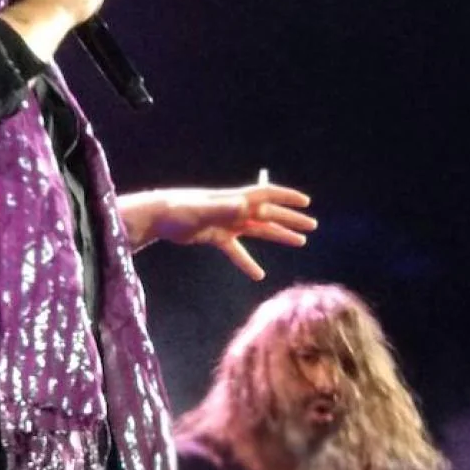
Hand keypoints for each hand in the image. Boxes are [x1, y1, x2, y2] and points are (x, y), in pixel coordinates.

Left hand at [133, 183, 316, 278]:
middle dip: (291, 219)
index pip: (266, 194)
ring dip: (279, 235)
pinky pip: (237, 251)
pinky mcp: (217, 237)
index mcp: (235, 199)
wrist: (158, 217)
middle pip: (269, 213)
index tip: (306, 202)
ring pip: (259, 230)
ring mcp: (227, 223)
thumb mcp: (203, 210)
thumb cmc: (179, 210)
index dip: (287, 197)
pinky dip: (247, 262)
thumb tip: (246, 205)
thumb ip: (225, 208)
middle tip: (312, 226)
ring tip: (300, 242)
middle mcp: (235, 209)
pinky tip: (259, 275)